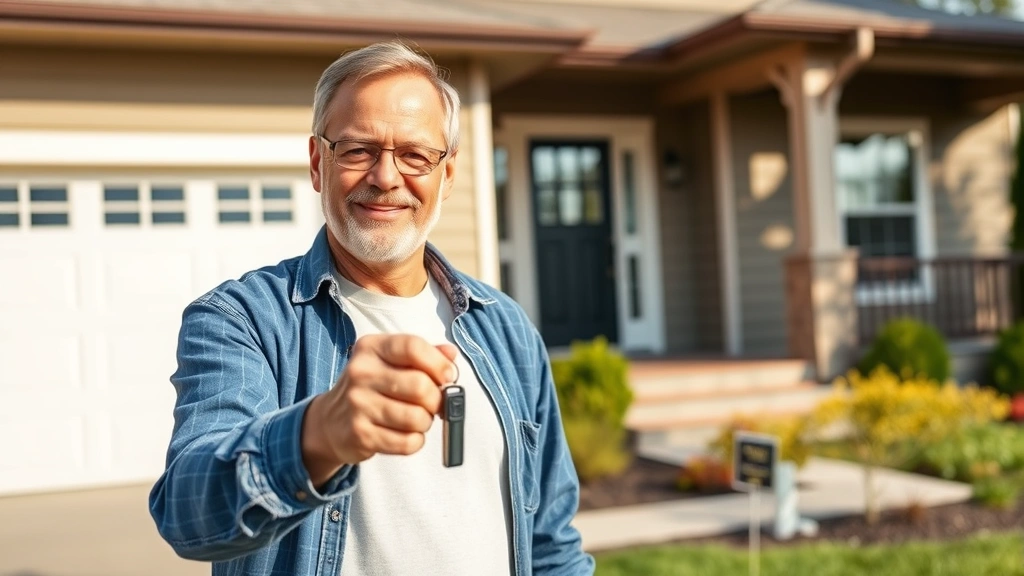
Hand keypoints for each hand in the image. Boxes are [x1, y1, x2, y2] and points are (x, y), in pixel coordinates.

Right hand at [301, 334, 457, 486]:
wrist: (330, 422)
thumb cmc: (371, 388)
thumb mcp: (391, 362)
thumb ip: (423, 355)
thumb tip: (450, 355)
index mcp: (371, 348)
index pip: (413, 347)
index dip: (438, 363)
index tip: (447, 376)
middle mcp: (361, 373)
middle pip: (420, 386)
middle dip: (437, 399)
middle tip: (432, 404)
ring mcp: (358, 405)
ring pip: (417, 418)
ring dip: (425, 422)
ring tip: (416, 419)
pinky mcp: (360, 435)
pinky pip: (407, 443)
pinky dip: (415, 441)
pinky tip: (405, 434)